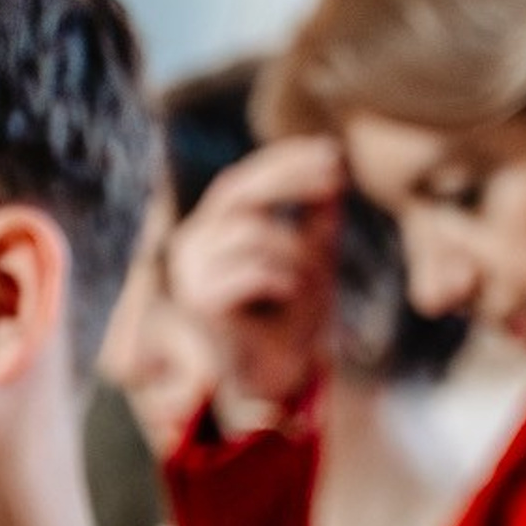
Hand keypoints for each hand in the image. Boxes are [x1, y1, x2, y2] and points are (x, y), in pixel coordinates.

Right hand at [162, 137, 345, 430]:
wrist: (276, 376)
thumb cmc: (291, 315)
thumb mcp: (313, 253)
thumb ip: (318, 213)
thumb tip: (334, 158)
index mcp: (214, 228)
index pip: (243, 179)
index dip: (283, 160)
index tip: (330, 149)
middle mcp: (193, 243)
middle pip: (237, 192)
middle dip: (289, 180)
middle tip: (335, 178)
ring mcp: (191, 273)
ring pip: (253, 235)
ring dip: (296, 253)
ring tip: (310, 279)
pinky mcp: (199, 302)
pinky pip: (252, 272)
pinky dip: (282, 280)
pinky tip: (288, 294)